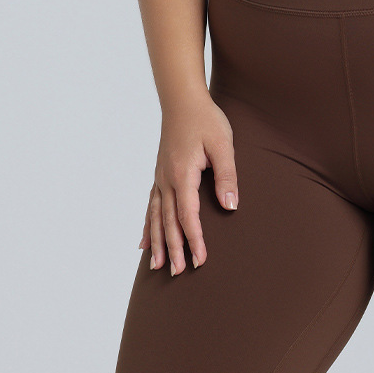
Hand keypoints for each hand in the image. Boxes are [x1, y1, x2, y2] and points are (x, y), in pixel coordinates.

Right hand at [141, 92, 237, 274]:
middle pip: (168, 222)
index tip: (200, 260)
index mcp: (183, 174)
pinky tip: (143, 242)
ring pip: (155, 217)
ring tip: (157, 267)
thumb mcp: (223, 145)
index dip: (194, 240)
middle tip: (178, 273)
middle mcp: (166, 180)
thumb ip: (227, 177)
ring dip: (157, 243)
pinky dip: (147, 226)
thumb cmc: (206, 120)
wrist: (182, 99)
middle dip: (174, 249)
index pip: (188, 215)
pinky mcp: (159, 175)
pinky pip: (150, 206)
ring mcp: (160, 178)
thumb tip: (230, 207)